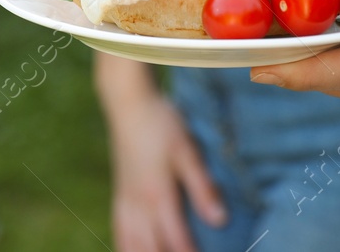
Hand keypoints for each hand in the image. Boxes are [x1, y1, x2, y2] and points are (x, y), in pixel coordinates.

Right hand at [105, 83, 225, 251]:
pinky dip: (125, 248)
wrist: (128, 103)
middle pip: (151, 248)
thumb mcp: (187, 151)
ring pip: (130, 244)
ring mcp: (125, 200)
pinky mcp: (119, 194)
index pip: (177, 240)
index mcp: (158, 195)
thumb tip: (221, 220)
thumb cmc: (162, 123)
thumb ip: (202, 187)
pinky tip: (133, 251)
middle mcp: (138, 203)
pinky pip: (118, 231)